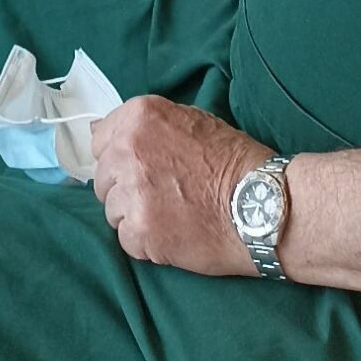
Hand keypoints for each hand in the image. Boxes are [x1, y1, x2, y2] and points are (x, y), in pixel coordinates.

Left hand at [91, 99, 272, 274]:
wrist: (261, 204)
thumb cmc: (232, 160)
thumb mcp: (190, 121)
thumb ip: (147, 127)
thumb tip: (107, 133)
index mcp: (138, 117)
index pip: (99, 140)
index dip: (118, 157)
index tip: (137, 168)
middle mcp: (127, 150)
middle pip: (102, 178)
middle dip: (124, 188)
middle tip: (159, 196)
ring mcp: (131, 191)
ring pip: (111, 211)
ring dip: (134, 217)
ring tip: (169, 217)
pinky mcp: (140, 230)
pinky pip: (126, 240)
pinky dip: (145, 243)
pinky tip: (172, 235)